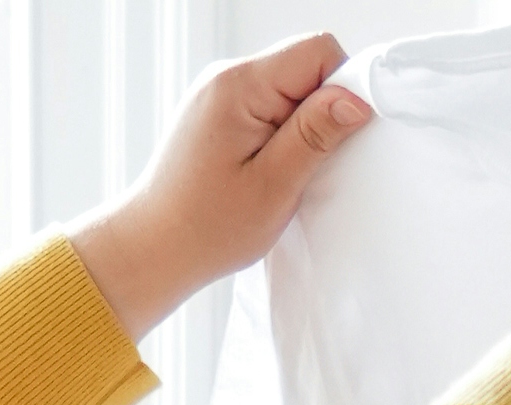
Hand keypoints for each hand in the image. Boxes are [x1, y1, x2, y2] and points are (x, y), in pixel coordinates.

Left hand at [72, 34, 374, 338]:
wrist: (154, 248)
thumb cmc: (206, 227)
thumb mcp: (274, 185)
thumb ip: (315, 135)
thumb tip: (356, 99)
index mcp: (239, 85)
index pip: (318, 51)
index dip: (344, 87)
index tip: (341, 136)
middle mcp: (226, 77)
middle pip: (306, 65)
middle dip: (323, 111)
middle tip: (306, 164)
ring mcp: (221, 93)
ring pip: (291, 88)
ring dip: (303, 127)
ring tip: (283, 171)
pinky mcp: (222, 113)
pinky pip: (272, 105)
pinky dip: (284, 135)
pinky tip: (270, 169)